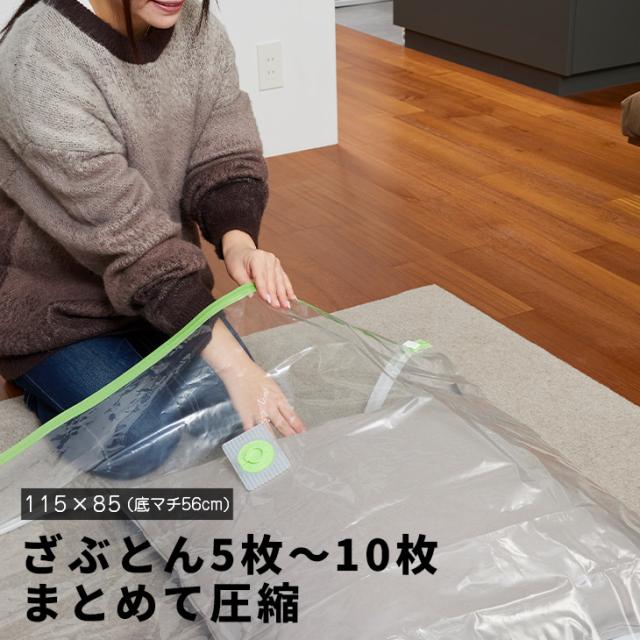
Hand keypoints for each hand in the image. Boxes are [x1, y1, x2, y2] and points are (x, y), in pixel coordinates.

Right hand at [202, 319, 305, 436]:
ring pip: (268, 430)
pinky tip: (256, 446)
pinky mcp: (245, 414)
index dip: (297, 424)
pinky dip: (253, 439)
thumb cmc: (253, 375)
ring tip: (278, 450)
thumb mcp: (270, 384)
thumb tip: (282, 407)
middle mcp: (269, 405)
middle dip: (290, 435)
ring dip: (273, 441)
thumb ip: (276, 397)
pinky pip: (251, 430)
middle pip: (282, 424)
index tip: (303, 432)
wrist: (238, 370)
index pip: (290, 413)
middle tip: (296, 443)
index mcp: (277, 397)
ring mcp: (257, 411)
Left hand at [222, 230, 295, 307]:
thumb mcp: (235, 272)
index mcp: (257, 258)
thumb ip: (244, 284)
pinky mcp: (278, 266)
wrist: (240, 250)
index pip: (261, 277)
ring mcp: (275, 262)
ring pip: (280, 281)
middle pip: (272, 280)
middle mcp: (268, 258)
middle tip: (277, 307)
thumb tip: (252, 296)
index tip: (268, 301)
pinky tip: (292, 298)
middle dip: (274, 295)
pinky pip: (284, 279)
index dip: (264, 290)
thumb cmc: (236, 261)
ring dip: (283, 294)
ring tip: (286, 306)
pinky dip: (288, 289)